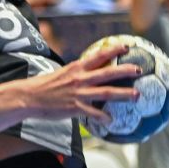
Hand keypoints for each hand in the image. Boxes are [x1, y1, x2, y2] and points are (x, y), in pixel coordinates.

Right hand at [4, 45, 141, 123]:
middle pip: (108, 73)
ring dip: (124, 94)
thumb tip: (85, 73)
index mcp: (76, 68)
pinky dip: (104, 117)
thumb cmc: (42, 86)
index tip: (126, 46)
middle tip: (139, 70)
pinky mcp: (75, 108)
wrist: (28, 97)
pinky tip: (111, 121)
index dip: (113, 50)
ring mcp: (78, 94)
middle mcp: (79, 79)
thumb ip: (75, 73)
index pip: (98, 56)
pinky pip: (94, 113)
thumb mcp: (60, 74)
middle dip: (125, 70)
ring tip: (137, 95)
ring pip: (106, 93)